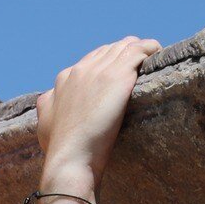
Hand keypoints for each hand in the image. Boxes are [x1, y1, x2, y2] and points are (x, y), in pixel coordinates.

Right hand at [35, 37, 160, 194]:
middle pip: (110, 50)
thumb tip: (51, 98)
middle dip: (125, 54)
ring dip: (141, 50)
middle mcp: (80, 70)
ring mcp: (99, 71)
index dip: (107, 64)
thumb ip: (50, 105)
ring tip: (154, 58)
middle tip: (140, 67)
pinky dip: (151, 49)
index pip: (91, 59)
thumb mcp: (45, 122)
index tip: (119, 74)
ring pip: (126, 46)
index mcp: (64, 79)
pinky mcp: (118, 76)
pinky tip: (158, 54)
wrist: (71, 157)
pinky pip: (140, 50)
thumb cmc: (60, 148)